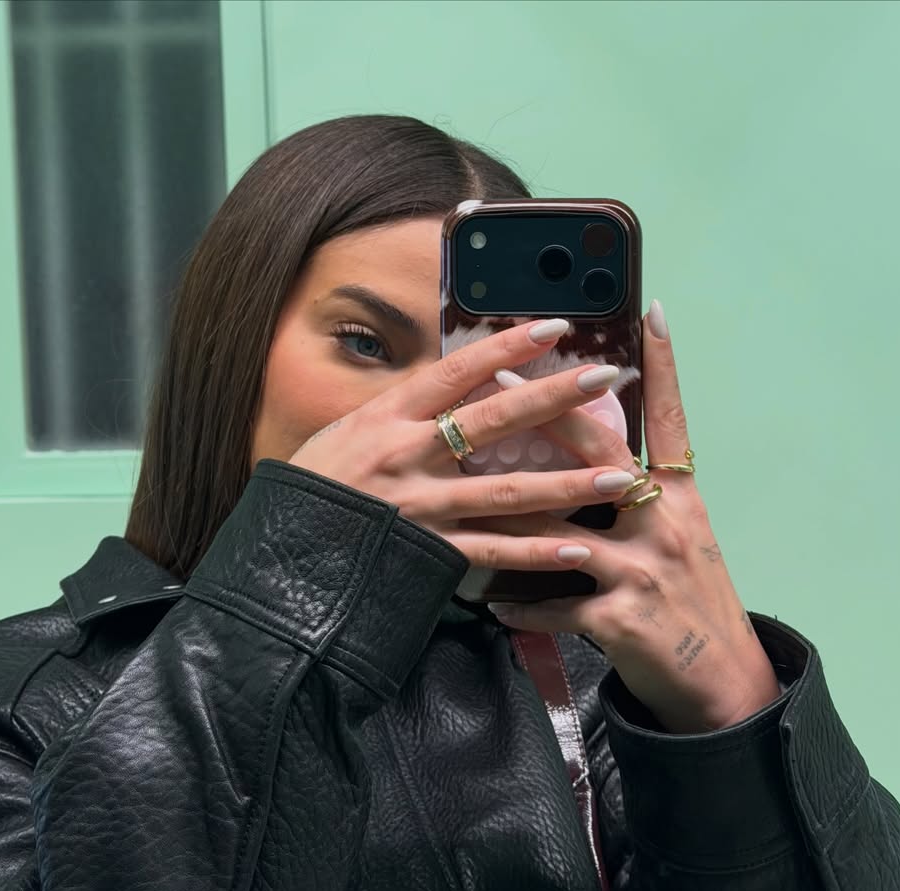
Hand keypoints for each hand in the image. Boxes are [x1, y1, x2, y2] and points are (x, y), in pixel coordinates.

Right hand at [289, 318, 640, 572]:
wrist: (280, 553)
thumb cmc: (312, 487)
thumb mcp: (345, 433)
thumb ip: (398, 414)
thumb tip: (448, 389)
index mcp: (388, 417)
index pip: (457, 372)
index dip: (508, 347)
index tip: (555, 327)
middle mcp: (410, 455)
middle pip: (494, 420)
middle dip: (555, 398)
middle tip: (606, 378)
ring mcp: (423, 506)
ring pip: (507, 491)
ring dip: (567, 483)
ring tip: (620, 475)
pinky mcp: (429, 552)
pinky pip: (492, 552)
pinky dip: (537, 552)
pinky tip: (578, 548)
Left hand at [467, 302, 780, 734]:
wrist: (721, 680)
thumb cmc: (692, 603)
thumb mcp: (681, 541)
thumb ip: (640, 503)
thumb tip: (589, 470)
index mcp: (680, 498)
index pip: (673, 420)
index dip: (664, 366)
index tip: (651, 311)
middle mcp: (663, 523)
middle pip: (599, 456)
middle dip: (547, 413)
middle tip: (502, 375)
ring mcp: (642, 570)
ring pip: (557, 530)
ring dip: (505, 519)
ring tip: (458, 503)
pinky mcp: (621, 618)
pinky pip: (554, 603)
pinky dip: (520, 605)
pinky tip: (491, 604)